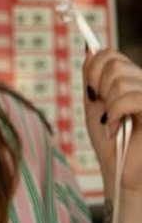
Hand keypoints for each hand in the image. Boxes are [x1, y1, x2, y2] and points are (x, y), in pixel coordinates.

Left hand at [83, 48, 141, 193]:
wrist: (121, 176)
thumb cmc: (110, 144)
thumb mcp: (94, 104)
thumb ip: (92, 76)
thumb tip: (89, 46)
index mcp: (132, 80)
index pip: (111, 54)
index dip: (94, 68)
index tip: (92, 92)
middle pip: (113, 63)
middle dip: (99, 88)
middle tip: (104, 112)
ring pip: (121, 79)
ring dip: (108, 106)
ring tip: (112, 125)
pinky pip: (133, 98)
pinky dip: (116, 113)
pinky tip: (115, 128)